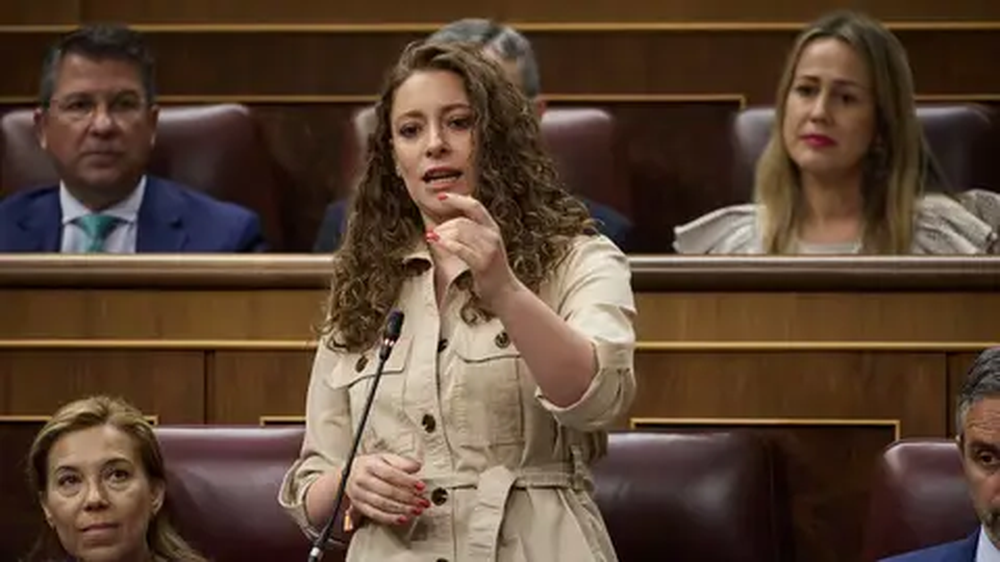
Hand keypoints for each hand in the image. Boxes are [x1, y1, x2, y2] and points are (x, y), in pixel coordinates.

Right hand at [345, 453, 428, 525]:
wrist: (349, 473)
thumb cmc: (370, 465)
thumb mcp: (385, 457)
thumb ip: (401, 462)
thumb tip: (416, 466)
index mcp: (370, 465)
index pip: (391, 474)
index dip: (407, 481)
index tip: (421, 486)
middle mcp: (362, 479)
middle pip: (388, 491)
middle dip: (408, 498)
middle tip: (422, 501)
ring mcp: (359, 494)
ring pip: (383, 504)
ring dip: (402, 509)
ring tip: (416, 510)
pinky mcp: (359, 506)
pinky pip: (375, 515)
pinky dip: (390, 518)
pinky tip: (402, 518)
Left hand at [427, 193, 521, 307]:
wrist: (504, 291)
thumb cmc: (491, 269)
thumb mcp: (486, 245)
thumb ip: (473, 231)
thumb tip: (451, 221)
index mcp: (493, 228)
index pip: (474, 205)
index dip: (457, 199)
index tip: (441, 197)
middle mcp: (492, 235)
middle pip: (463, 221)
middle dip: (444, 225)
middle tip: (434, 231)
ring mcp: (488, 249)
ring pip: (460, 233)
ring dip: (442, 234)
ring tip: (434, 238)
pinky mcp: (482, 263)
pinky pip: (460, 249)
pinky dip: (445, 244)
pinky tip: (437, 242)